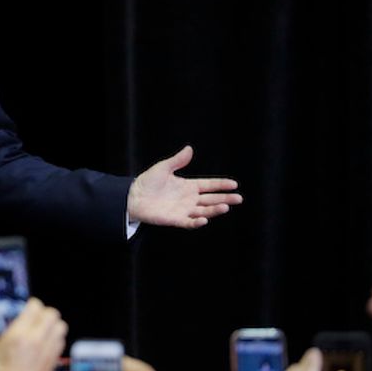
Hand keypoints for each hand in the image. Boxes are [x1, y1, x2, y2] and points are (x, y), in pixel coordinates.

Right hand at [0, 298, 66, 370]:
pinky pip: (61, 341)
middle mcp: (37, 340)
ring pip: (60, 326)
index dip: (32, 305)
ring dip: (53, 325)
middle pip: (52, 314)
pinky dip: (56, 339)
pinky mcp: (53, 360)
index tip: (27, 309)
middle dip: (44, 314)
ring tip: (43, 329)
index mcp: (19, 334)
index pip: (35, 307)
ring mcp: (48, 350)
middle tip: (36, 318)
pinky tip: (46, 344)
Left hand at [126, 145, 241, 228]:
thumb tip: (189, 148)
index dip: (221, 185)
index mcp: (188, 186)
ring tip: (225, 206)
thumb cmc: (147, 182)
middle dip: (225, 198)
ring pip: (204, 210)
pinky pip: (189, 222)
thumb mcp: (163, 168)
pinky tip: (205, 219)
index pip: (209, 185)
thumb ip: (178, 160)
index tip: (234, 184)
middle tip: (238, 198)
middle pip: (211, 199)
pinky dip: (197, 222)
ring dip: (215, 209)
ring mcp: (183, 210)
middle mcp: (189, 199)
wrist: (133, 197)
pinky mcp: (175, 219)